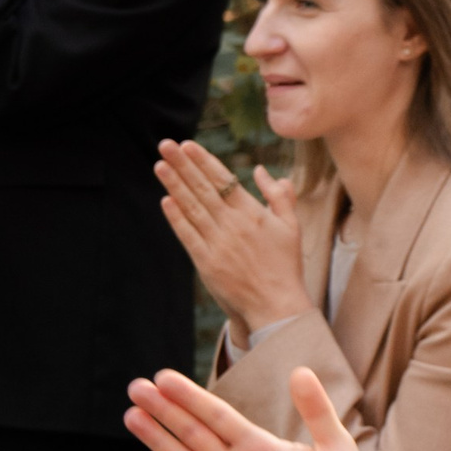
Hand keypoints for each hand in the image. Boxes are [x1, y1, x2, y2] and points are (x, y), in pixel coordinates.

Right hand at [126, 363, 373, 450]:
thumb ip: (318, 413)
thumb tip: (300, 370)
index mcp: (260, 447)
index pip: (218, 415)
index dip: (190, 397)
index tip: (163, 376)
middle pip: (193, 433)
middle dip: (164, 411)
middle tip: (134, 387)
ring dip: (157, 441)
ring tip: (131, 416)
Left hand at [157, 140, 313, 333]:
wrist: (277, 305)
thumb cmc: (286, 265)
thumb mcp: (291, 226)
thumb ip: (279, 195)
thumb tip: (261, 170)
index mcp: (253, 213)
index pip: (223, 180)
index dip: (204, 161)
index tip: (188, 145)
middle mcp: (233, 225)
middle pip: (203, 188)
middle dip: (183, 165)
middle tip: (166, 145)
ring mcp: (218, 243)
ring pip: (192, 208)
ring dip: (174, 185)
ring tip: (160, 165)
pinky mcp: (207, 263)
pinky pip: (188, 235)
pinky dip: (176, 218)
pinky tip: (166, 201)